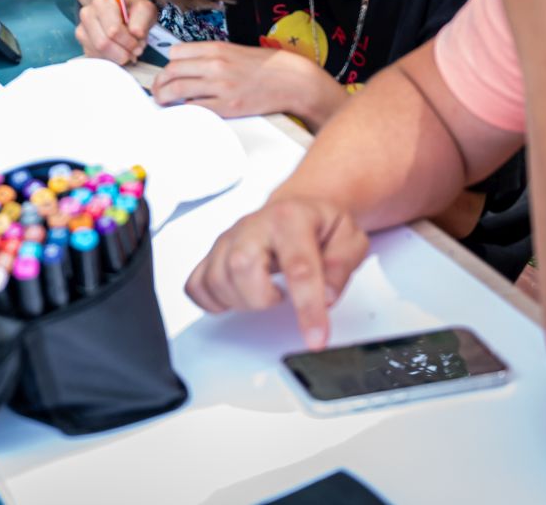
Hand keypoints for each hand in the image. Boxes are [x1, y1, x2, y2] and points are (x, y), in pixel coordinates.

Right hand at [75, 0, 157, 64]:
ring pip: (98, 53)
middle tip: (134, 51)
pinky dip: (110, 60)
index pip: (113, 30)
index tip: (138, 43)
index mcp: (101, 2)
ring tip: (127, 50)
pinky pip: (96, 59)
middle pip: (103, 44)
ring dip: (117, 57)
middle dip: (122, 52)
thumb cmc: (133, 11)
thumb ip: (142, 20)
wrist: (124, 12)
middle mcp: (87, 14)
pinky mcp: (82, 44)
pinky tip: (118, 51)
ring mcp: (82, 30)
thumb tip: (136, 33)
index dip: (128, 42)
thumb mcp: (145, 9)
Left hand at [152, 42, 342, 123]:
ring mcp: (220, 86)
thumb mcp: (236, 51)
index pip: (176, 53)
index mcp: (217, 49)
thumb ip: (212, 55)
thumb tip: (188, 65)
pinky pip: (195, 107)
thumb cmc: (266, 66)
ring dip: (164, 96)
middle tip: (157, 90)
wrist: (292, 80)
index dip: (168, 63)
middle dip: (159, 82)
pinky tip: (184, 109)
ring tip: (162, 101)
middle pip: (171, 71)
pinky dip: (185, 109)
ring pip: (177, 89)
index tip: (166, 72)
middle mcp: (215, 65)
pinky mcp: (227, 106)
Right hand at [185, 196, 368, 349]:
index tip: (316, 338)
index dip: (308, 308)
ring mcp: (228, 239)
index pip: (298, 268)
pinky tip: (237, 296)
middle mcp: (253, 226)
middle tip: (280, 298)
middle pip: (240, 265)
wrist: (295, 208)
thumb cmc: (318, 224)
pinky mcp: (213, 254)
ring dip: (241, 301)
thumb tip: (326, 295)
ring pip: (215, 278)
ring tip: (264, 294)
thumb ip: (342, 264)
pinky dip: (212, 301)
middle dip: (261, 297)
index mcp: (290, 218)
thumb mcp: (348, 236)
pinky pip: (196, 285)